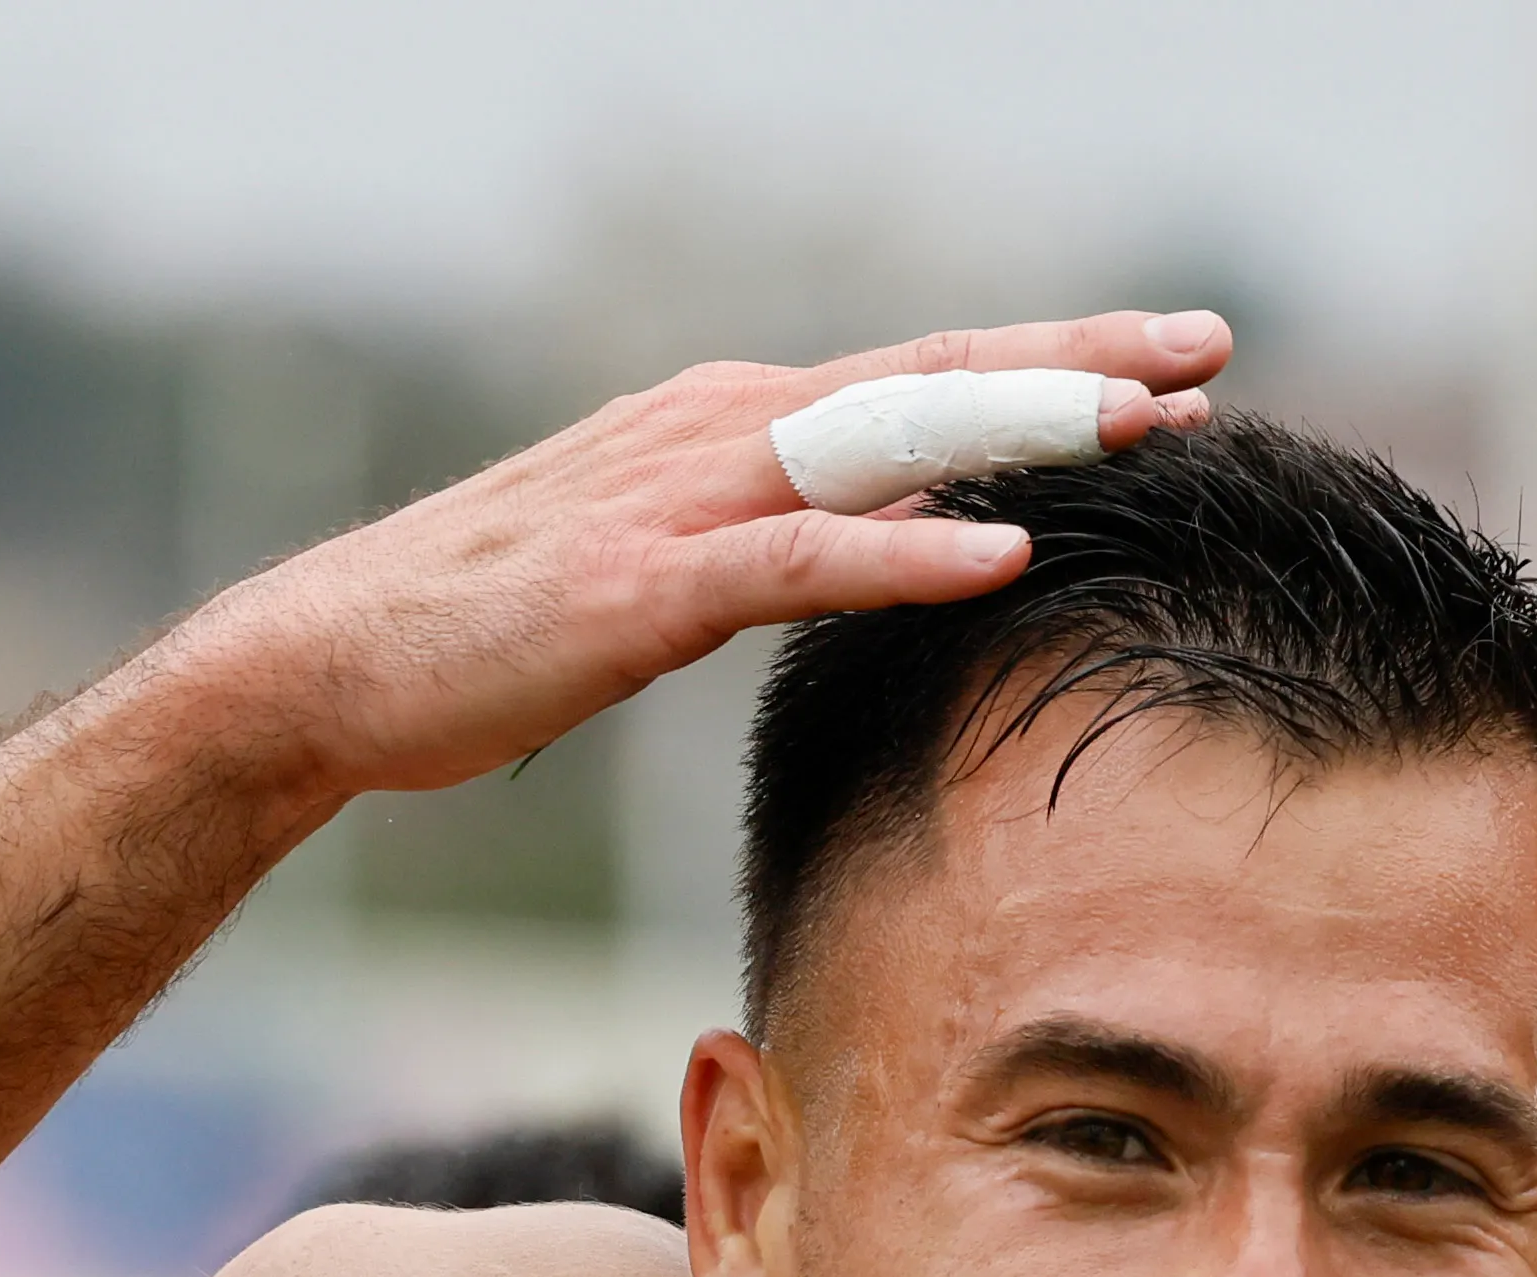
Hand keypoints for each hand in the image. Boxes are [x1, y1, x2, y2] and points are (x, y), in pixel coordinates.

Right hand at [230, 313, 1226, 805]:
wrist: (327, 667)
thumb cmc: (486, 634)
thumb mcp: (658, 572)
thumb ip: (768, 543)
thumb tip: (874, 553)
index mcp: (728, 425)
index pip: (921, 379)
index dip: (1050, 367)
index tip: (1174, 369)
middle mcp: (718, 431)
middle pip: (931, 379)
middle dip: (1076, 362)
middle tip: (1209, 349)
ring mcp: (679, 500)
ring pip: (887, 440)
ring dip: (1023, 428)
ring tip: (1150, 424)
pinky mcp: (643, 586)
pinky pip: (802, 560)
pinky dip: (909, 550)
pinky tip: (1005, 552)